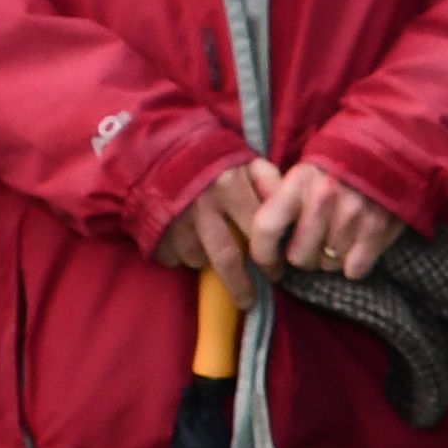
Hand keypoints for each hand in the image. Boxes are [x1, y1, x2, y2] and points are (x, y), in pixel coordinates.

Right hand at [152, 161, 270, 297]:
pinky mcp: (154, 231)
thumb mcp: (245, 161)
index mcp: (230, 185)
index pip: (258, 233)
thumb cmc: (211, 158)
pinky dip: (182, 257)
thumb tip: (293, 213)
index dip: (269, 258)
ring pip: (199, 261)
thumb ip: (270, 183)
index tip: (275, 272)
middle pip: (228, 260)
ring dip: (208, 265)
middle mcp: (203, 206)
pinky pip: (173, 258)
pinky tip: (186, 244)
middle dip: (241, 285)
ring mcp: (175, 220)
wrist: (158, 149)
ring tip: (212, 257)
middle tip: (250, 298)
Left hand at [255, 160, 406, 281]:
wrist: (388, 154)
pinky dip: (353, 265)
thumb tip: (247, 225)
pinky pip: (353, 270)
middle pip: (298, 257)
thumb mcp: (302, 173)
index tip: (269, 265)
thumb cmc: (336, 170)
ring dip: (329, 260)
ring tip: (337, 238)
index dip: (263, 254)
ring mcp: (353, 215)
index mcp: (298, 182)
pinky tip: (356, 245)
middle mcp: (323, 198)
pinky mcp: (377, 230)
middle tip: (312, 245)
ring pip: (327, 266)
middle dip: (303, 257)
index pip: (266, 228)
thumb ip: (274, 197)